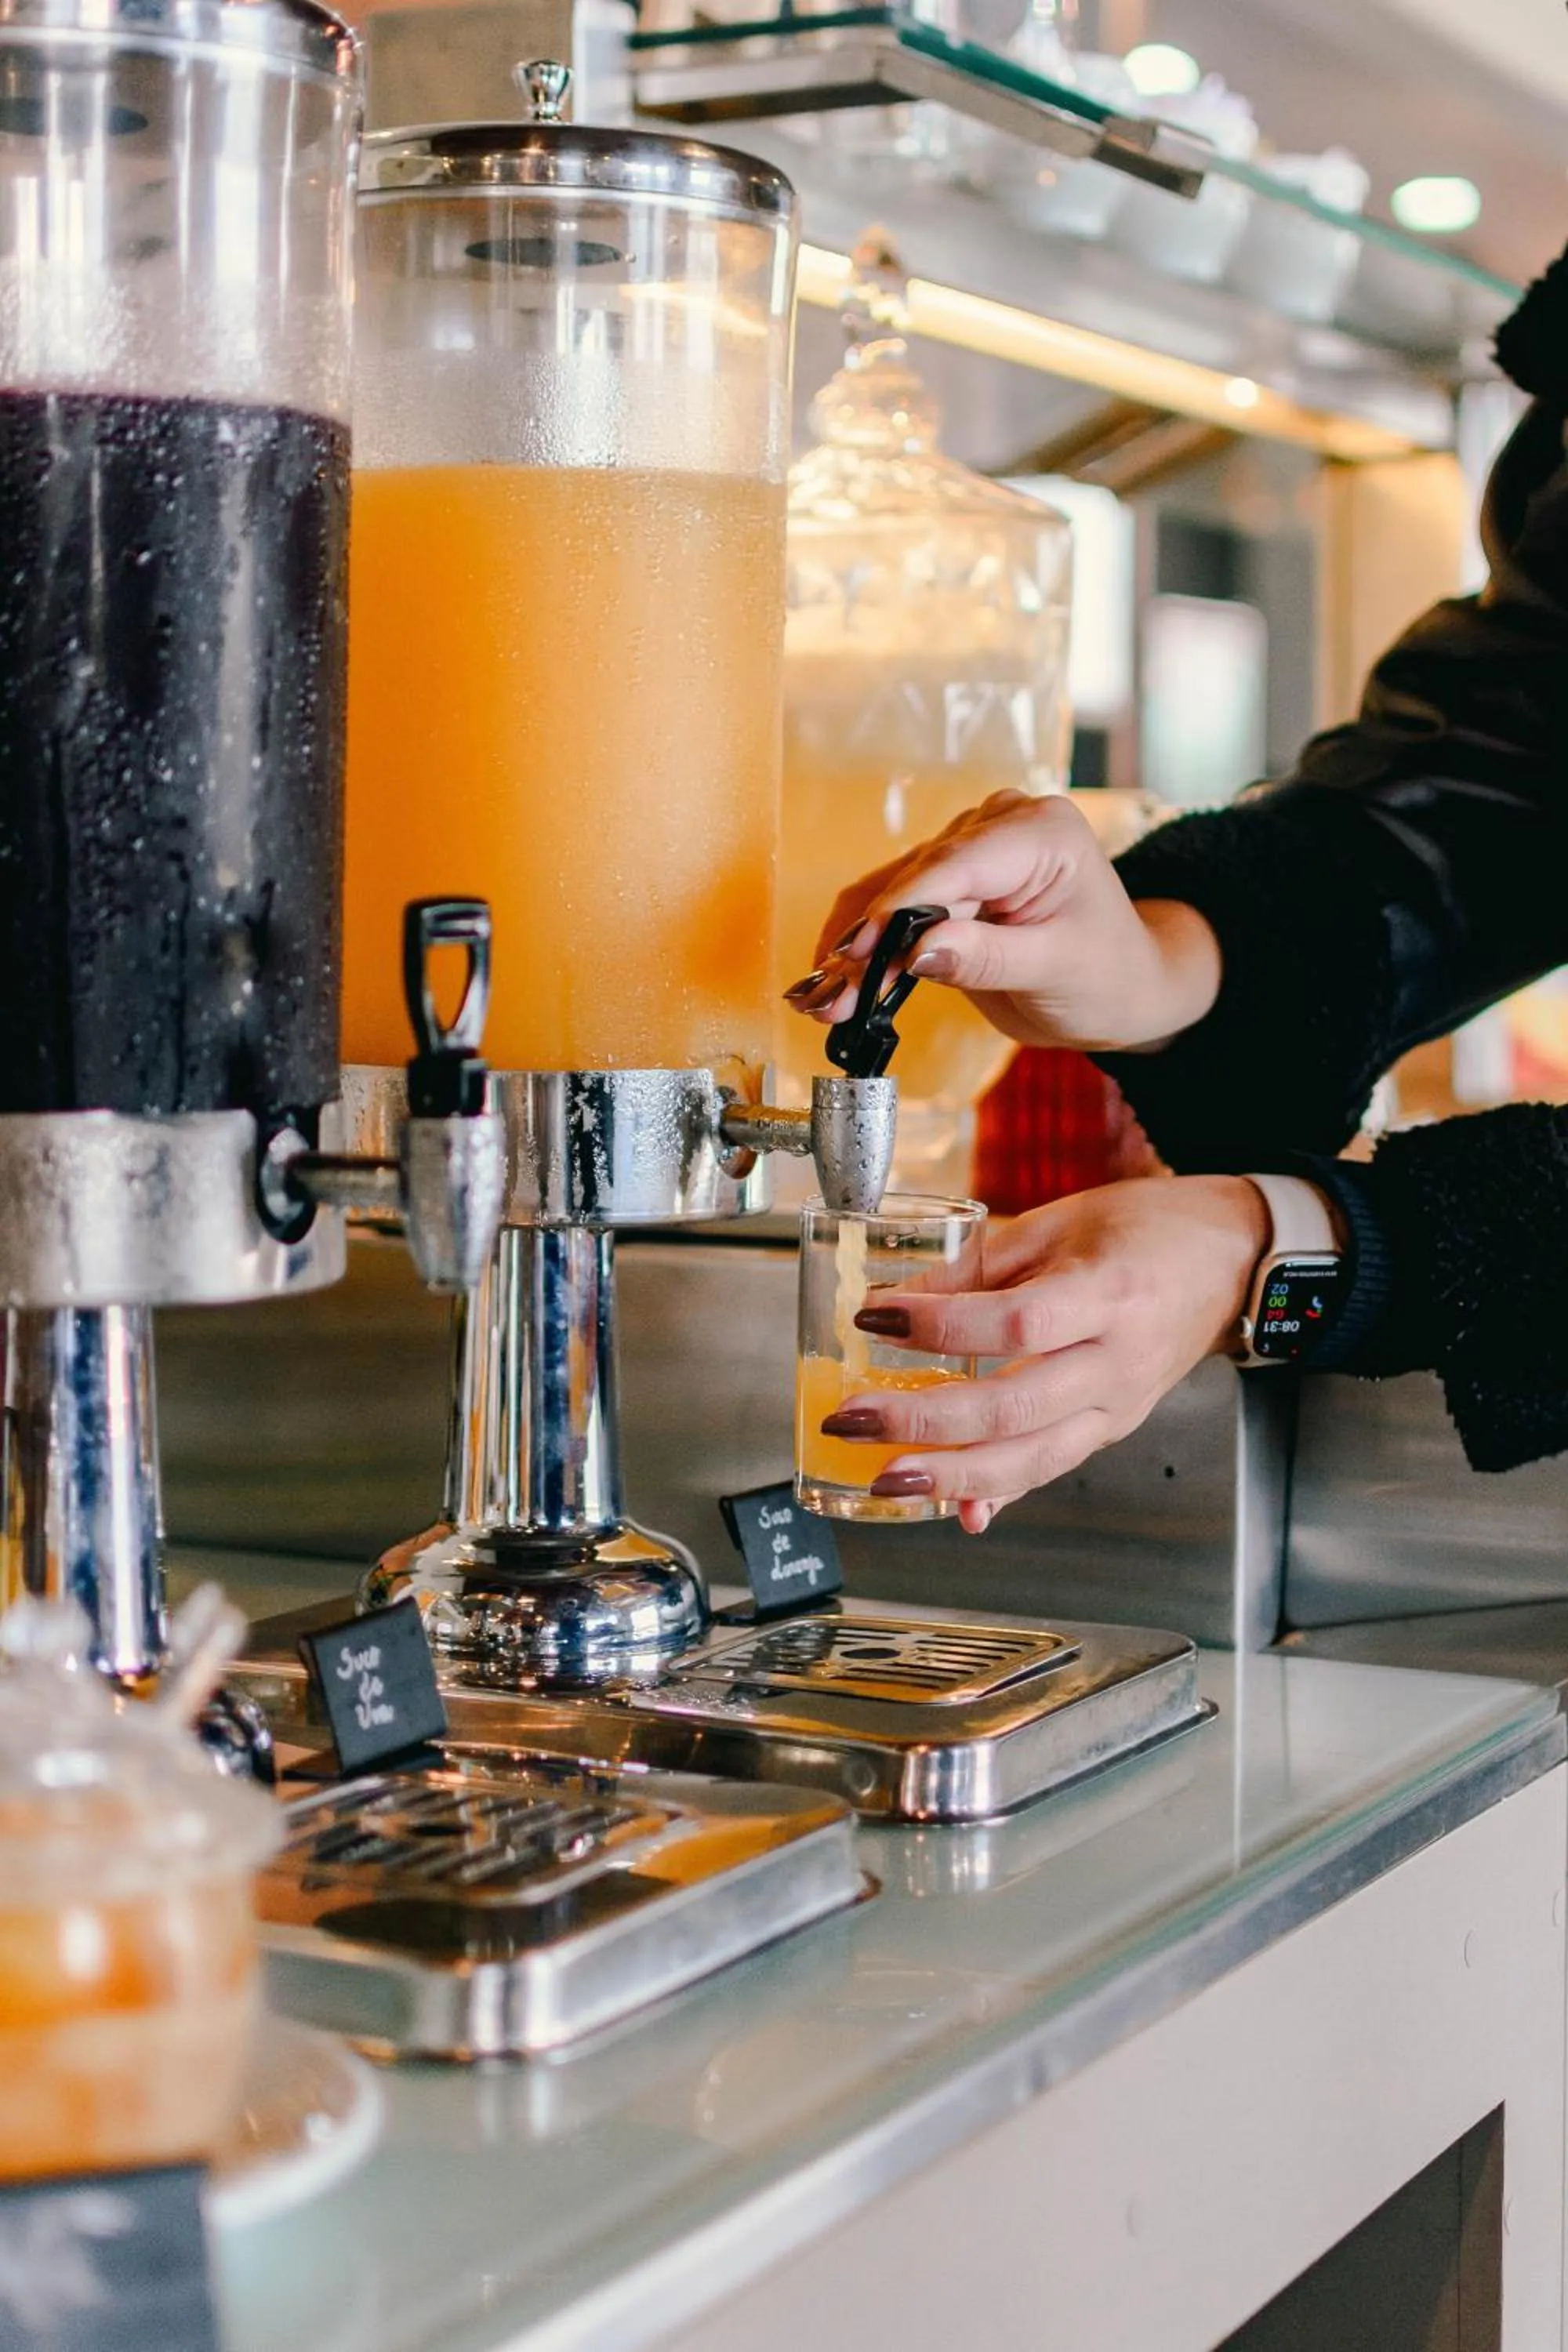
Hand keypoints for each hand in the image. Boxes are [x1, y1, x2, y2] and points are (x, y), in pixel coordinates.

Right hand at [782, 789, 1219, 1054]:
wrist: (1124, 986)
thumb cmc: (1109, 975)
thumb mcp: (1056, 970)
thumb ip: (987, 957)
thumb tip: (917, 951)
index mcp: (1041, 831)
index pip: (954, 865)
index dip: (897, 909)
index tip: (855, 951)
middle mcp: (1001, 824)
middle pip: (914, 880)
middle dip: (866, 942)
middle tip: (826, 997)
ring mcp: (972, 848)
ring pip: (892, 894)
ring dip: (853, 949)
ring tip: (818, 1000)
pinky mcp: (950, 878)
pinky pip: (896, 908)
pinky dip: (865, 948)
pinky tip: (831, 981)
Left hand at [823, 1176, 1269, 1532]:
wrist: (1233, 1260)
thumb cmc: (1148, 1228)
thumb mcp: (1059, 1222)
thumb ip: (977, 1267)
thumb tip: (895, 1301)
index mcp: (1109, 1293)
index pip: (1016, 1322)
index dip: (941, 1325)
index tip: (876, 1315)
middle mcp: (1118, 1360)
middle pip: (1016, 1407)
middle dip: (926, 1422)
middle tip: (854, 1418)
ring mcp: (1120, 1404)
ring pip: (1035, 1458)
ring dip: (953, 1478)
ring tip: (884, 1480)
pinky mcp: (1115, 1428)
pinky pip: (1053, 1468)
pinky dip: (1003, 1494)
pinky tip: (957, 1512)